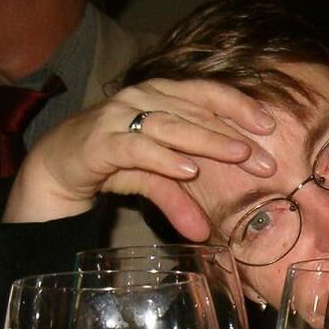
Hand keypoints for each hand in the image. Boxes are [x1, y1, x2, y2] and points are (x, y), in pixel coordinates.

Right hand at [3, 79, 276, 239]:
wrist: (59, 163)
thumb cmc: (115, 161)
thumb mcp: (155, 179)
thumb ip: (180, 199)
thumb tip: (205, 235)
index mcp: (163, 97)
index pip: (207, 93)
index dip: (239, 105)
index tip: (270, 125)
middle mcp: (143, 99)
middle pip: (196, 112)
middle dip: (234, 136)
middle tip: (264, 161)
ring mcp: (120, 117)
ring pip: (172, 125)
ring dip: (208, 141)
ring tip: (238, 155)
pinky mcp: (100, 141)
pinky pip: (138, 148)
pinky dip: (164, 158)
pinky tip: (188, 169)